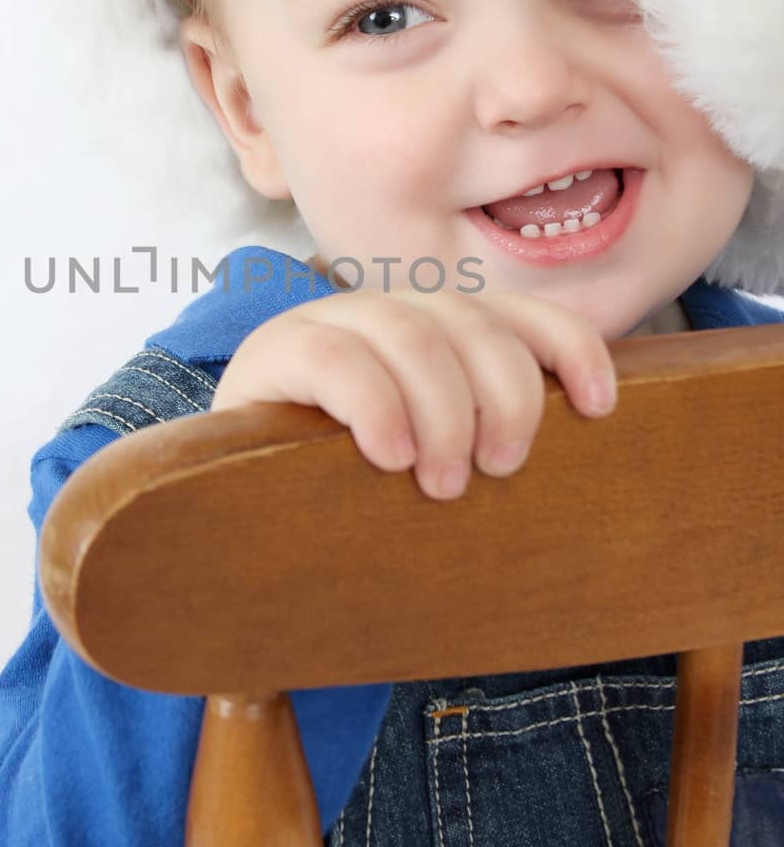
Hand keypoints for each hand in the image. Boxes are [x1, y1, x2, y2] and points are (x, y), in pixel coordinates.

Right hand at [210, 286, 616, 499]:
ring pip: (409, 330)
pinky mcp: (271, 354)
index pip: (516, 310)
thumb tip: (586, 436)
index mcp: (434, 331)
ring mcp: (325, 324)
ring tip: (441, 483)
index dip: (566, 344)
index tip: (601, 407)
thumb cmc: (357, 508)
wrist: (244, 536)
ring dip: (442, 410)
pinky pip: (336, 357)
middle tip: (498, 469)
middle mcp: (384, 311)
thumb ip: (490, 439)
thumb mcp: (440, 469)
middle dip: (502, 394)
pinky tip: (388, 457)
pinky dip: (376, 406)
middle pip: (469, 319)